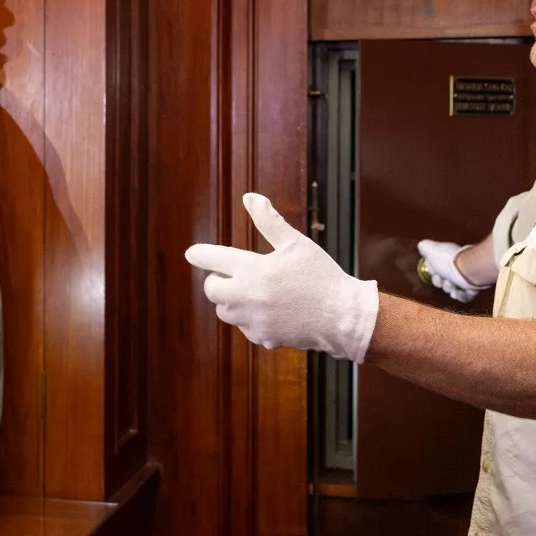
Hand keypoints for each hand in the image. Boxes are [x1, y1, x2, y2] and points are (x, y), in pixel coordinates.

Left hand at [184, 192, 378, 362]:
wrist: (342, 316)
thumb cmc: (321, 275)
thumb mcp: (296, 244)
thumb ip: (269, 222)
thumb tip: (250, 197)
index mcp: (253, 269)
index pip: (212, 260)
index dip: (200, 254)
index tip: (192, 253)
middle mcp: (248, 297)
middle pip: (211, 290)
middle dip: (218, 281)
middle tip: (233, 274)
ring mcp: (254, 320)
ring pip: (225, 311)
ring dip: (231, 300)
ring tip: (254, 291)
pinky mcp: (263, 338)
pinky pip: (245, 327)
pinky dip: (250, 318)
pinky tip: (271, 310)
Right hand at [417, 239, 483, 303]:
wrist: (465, 270)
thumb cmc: (448, 261)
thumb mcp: (431, 250)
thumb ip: (425, 247)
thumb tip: (422, 245)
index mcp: (447, 257)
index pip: (437, 266)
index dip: (432, 271)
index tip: (432, 271)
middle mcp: (457, 266)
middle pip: (444, 279)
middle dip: (440, 281)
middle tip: (442, 279)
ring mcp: (466, 277)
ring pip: (453, 287)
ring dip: (449, 288)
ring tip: (451, 284)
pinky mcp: (473, 288)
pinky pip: (465, 295)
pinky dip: (460, 296)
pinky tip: (456, 293)